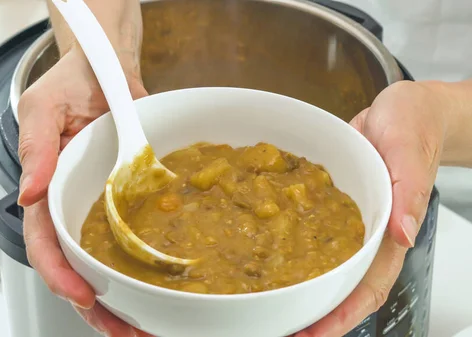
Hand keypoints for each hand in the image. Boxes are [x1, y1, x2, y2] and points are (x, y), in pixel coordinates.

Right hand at [17, 46, 150, 336]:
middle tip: (123, 329)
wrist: (105, 69)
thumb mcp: (43, 106)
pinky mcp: (128, 200)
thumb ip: (35, 147)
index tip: (82, 294)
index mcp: (46, 189)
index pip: (44, 242)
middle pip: (75, 265)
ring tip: (144, 325)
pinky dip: (145, 267)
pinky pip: (134, 237)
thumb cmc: (68, 84)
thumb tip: (29, 192)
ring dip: (121, 296)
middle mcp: (72, 204)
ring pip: (105, 261)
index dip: (59, 273)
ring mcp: (100, 206)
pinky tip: (163, 287)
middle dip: (95, 304)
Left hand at [295, 80, 451, 335]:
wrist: (401, 108)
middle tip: (281, 326)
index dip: (343, 315)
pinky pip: (314, 236)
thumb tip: (403, 233)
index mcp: (390, 231)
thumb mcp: (408, 151)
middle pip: (343, 287)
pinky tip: (271, 258)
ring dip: (303, 288)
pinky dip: (297, 254)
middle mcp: (368, 235)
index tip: (314, 332)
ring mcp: (350, 223)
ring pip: (327, 267)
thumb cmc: (413, 125)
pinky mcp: (333, 207)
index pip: (369, 287)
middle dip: (316, 313)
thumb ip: (409, 191)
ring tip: (271, 305)